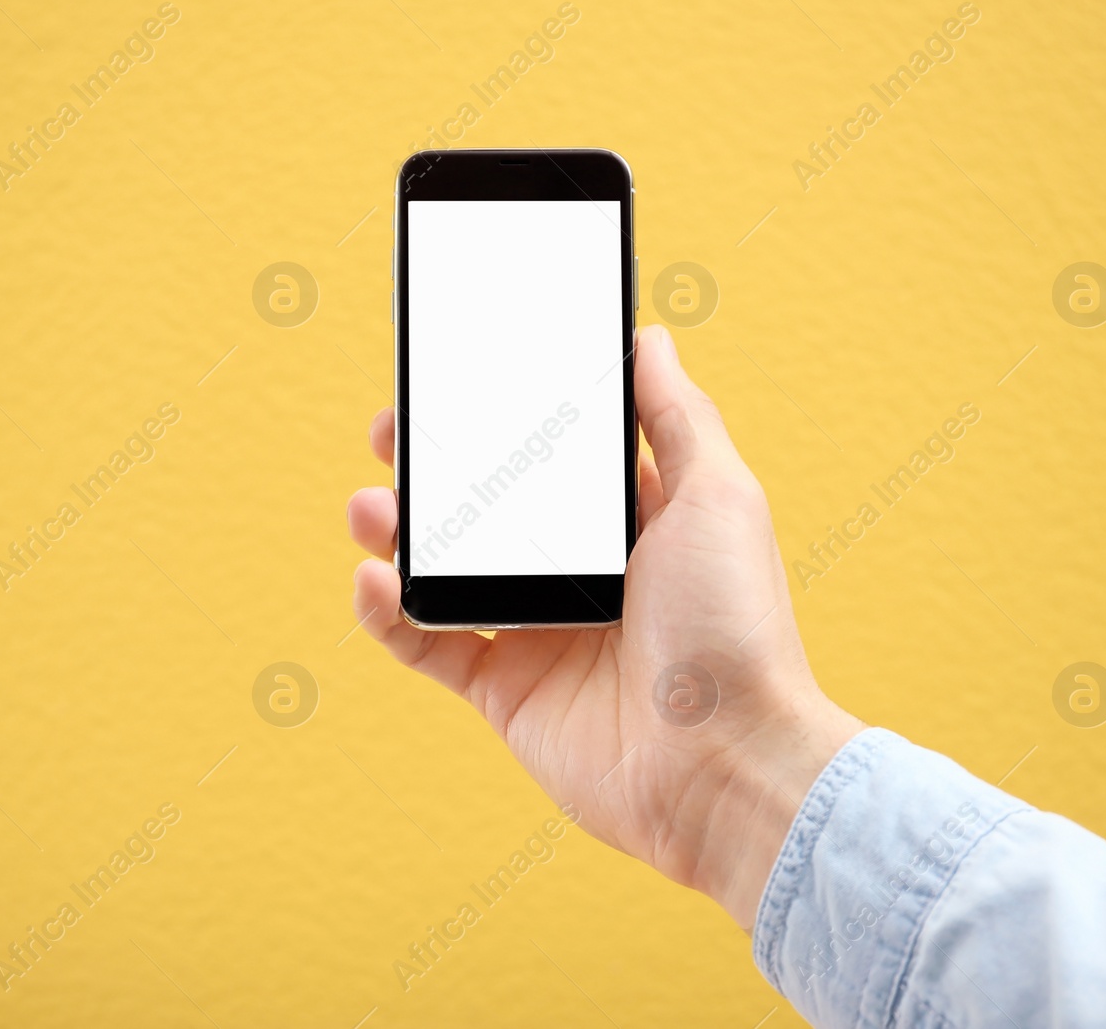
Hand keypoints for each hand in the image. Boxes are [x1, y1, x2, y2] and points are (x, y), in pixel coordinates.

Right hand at [347, 325, 863, 926]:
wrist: (725, 766)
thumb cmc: (736, 629)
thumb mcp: (720, 497)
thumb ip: (677, 416)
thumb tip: (649, 338)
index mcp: (630, 521)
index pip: (550, 455)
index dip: (500, 417)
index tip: (454, 380)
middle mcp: (580, 571)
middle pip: (486, 507)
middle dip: (433, 468)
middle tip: (392, 433)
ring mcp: (538, 631)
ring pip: (445, 570)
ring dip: (397, 533)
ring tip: (369, 508)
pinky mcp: (507, 691)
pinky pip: (429, 645)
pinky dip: (389, 614)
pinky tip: (375, 580)